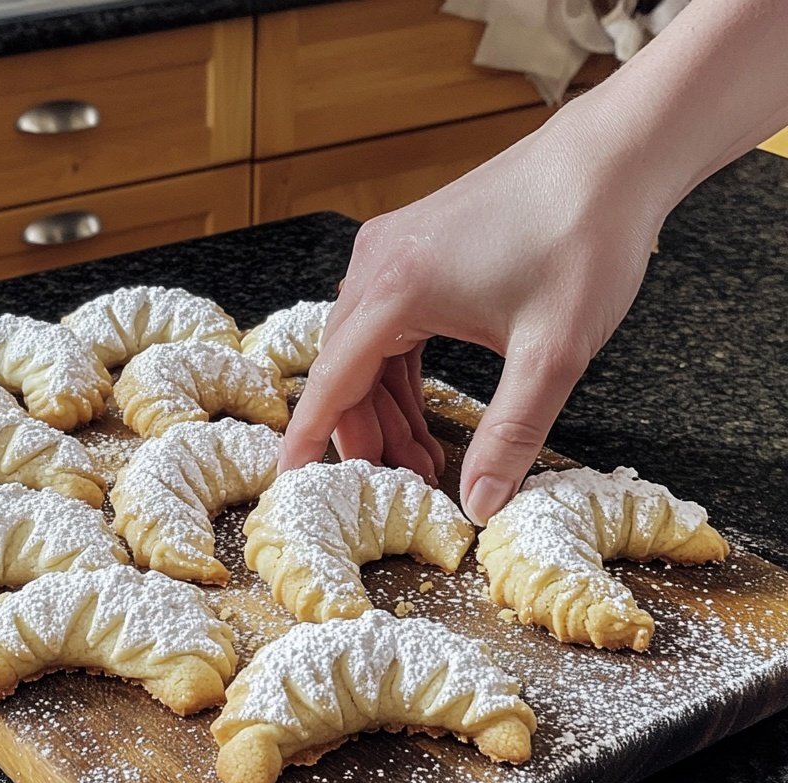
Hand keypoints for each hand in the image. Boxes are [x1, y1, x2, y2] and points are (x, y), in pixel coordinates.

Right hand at [279, 102, 664, 524]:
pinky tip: (424, 405)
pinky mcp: (415, 248)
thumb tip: (481, 503)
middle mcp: (378, 265)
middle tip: (407, 484)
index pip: (332, 381)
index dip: (311, 437)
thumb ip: (511, 435)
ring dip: (387, 407)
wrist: (615, 154)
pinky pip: (386, 326)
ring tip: (424, 457)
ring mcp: (393, 251)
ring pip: (366, 351)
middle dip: (369, 434)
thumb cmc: (585, 237)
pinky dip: (399, 372)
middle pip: (346, 371)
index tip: (291, 480)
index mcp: (396, 289)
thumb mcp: (551, 353)